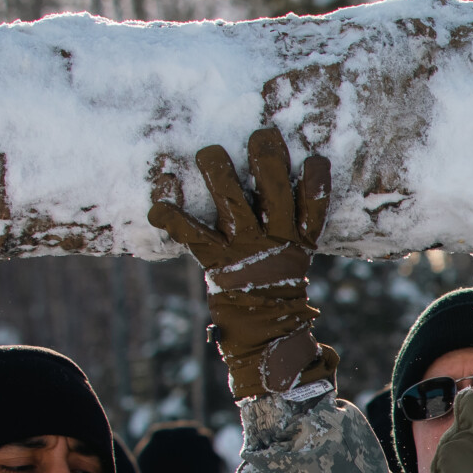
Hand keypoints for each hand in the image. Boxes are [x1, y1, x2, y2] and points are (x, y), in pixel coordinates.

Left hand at [152, 127, 333, 397]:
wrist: (264, 339)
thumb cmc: (278, 295)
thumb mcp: (296, 261)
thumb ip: (295, 229)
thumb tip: (299, 197)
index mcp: (298, 240)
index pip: (314, 204)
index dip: (315, 180)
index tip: (313, 158)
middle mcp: (274, 240)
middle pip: (275, 191)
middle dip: (268, 159)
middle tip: (261, 133)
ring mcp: (244, 249)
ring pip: (232, 203)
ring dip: (220, 174)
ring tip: (209, 151)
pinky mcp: (216, 260)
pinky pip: (191, 234)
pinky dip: (172, 219)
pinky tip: (157, 205)